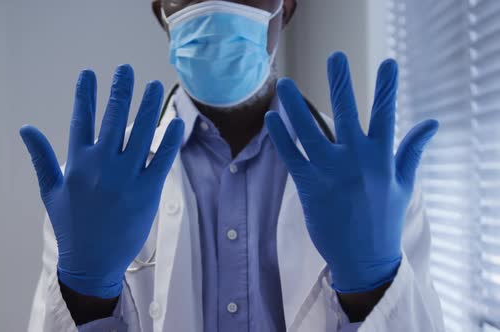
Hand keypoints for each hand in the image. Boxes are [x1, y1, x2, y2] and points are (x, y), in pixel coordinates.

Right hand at [20, 65, 183, 298]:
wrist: (92, 262)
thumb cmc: (70, 225)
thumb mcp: (50, 191)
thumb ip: (41, 157)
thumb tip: (26, 127)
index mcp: (77, 163)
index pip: (82, 118)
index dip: (86, 94)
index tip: (89, 73)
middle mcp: (102, 165)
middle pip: (114, 118)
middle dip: (120, 90)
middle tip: (126, 70)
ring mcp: (127, 178)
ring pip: (140, 132)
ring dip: (146, 105)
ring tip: (151, 85)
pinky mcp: (148, 192)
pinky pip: (162, 159)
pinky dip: (169, 140)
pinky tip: (175, 121)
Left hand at [265, 52, 437, 292]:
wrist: (364, 259)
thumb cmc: (384, 219)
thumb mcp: (404, 184)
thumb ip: (412, 150)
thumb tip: (431, 122)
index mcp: (381, 157)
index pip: (386, 114)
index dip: (387, 88)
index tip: (388, 63)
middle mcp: (355, 159)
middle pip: (346, 112)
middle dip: (341, 82)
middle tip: (335, 57)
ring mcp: (330, 171)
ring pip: (309, 130)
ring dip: (295, 105)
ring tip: (284, 84)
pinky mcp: (308, 185)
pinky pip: (291, 154)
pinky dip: (280, 136)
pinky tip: (272, 118)